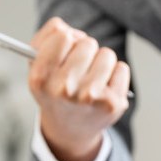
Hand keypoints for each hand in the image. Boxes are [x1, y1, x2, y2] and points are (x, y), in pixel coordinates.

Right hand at [29, 17, 130, 160]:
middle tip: (78, 69)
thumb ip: (48, 36)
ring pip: (107, 54)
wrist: (69, 129)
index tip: (65, 51)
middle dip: (85, 51)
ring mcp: (90, 97)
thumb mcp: (37, 63)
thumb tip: (71, 31)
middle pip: (87, 43)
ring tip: (91, 79)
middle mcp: (64, 89)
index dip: (66, 40)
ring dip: (101, 62)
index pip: (63, 35)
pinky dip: (115, 75)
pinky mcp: (112, 104)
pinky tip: (103, 88)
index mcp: (41, 78)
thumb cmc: (54, 89)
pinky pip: (122, 68)